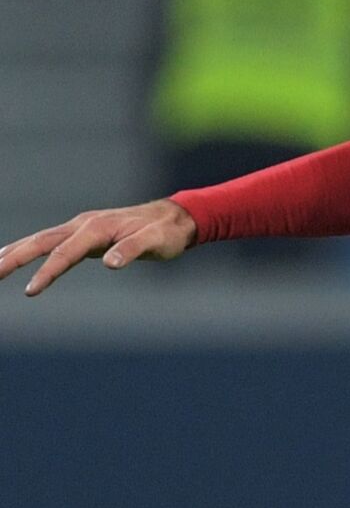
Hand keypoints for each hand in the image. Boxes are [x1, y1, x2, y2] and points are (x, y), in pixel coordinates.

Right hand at [0, 199, 196, 295]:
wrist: (176, 216)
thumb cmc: (167, 232)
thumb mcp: (157, 241)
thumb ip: (133, 249)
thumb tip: (110, 263)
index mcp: (98, 227)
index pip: (66, 252)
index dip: (48, 271)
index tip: (30, 291)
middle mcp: (84, 224)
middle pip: (42, 240)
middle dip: (14, 257)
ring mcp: (81, 227)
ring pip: (41, 238)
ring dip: (15, 251)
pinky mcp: (84, 233)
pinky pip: (50, 241)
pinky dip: (28, 248)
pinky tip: (14, 256)